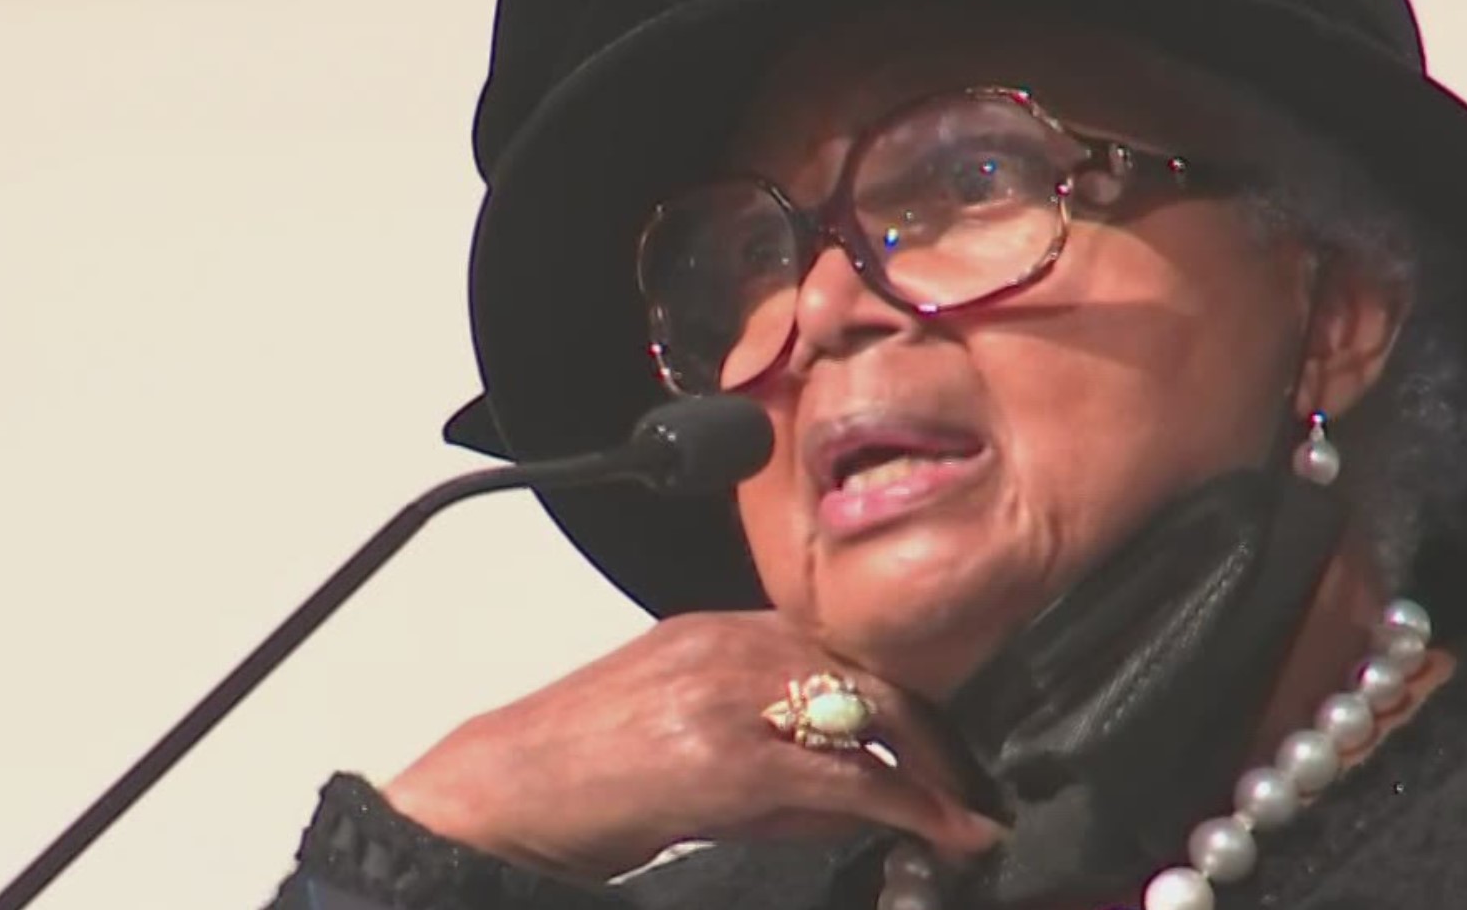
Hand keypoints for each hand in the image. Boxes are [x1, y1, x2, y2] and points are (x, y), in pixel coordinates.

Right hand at [382, 611, 1002, 880]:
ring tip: (963, 813)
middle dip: (932, 733)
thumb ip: (758, 740)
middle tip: (968, 784)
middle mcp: (728, 648)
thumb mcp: (674, 729)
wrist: (498, 795)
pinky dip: (913, 807)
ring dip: (932, 770)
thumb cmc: (575, 769)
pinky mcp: (728, 761)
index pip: (839, 649)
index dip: (903, 698)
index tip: (938, 740)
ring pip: (870, 717)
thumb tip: (848, 789)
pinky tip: (947, 833)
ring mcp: (729, 698)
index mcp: (714, 631)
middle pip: (868, 674)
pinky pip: (848, 780)